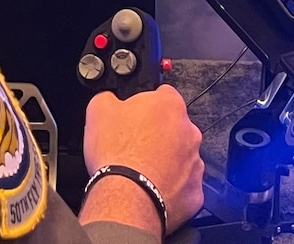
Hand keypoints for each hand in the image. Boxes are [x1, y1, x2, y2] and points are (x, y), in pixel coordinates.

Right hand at [81, 85, 203, 233]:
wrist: (125, 199)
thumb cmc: (116, 155)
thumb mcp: (98, 110)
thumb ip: (109, 98)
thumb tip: (109, 100)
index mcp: (170, 106)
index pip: (163, 94)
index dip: (146, 104)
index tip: (135, 115)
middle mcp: (189, 132)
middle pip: (175, 127)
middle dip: (158, 135)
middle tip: (135, 145)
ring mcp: (195, 163)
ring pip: (182, 157)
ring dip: (166, 161)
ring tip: (141, 169)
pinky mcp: (194, 192)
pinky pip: (184, 185)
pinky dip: (171, 187)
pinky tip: (152, 188)